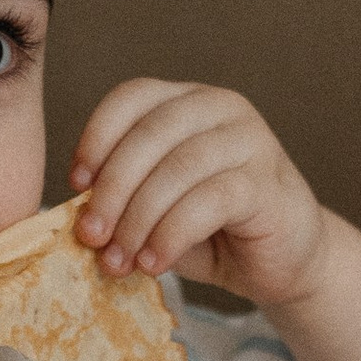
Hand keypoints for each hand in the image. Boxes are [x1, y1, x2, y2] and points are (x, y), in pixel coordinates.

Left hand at [70, 78, 332, 307]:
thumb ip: (124, 199)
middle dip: (111, 190)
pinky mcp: (267, 182)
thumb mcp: (157, 208)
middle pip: (149, 134)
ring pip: (176, 169)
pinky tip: (154, 263)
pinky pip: (207, 202)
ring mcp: (250, 140)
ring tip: (118, 260)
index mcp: (187, 101)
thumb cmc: (214, 232)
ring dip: (137, 220)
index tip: (76, 184)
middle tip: (91, 237)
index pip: (132, 97)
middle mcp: (220, 108)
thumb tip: (77, 214)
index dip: (96, 137)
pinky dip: (171, 235)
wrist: (284, 263)